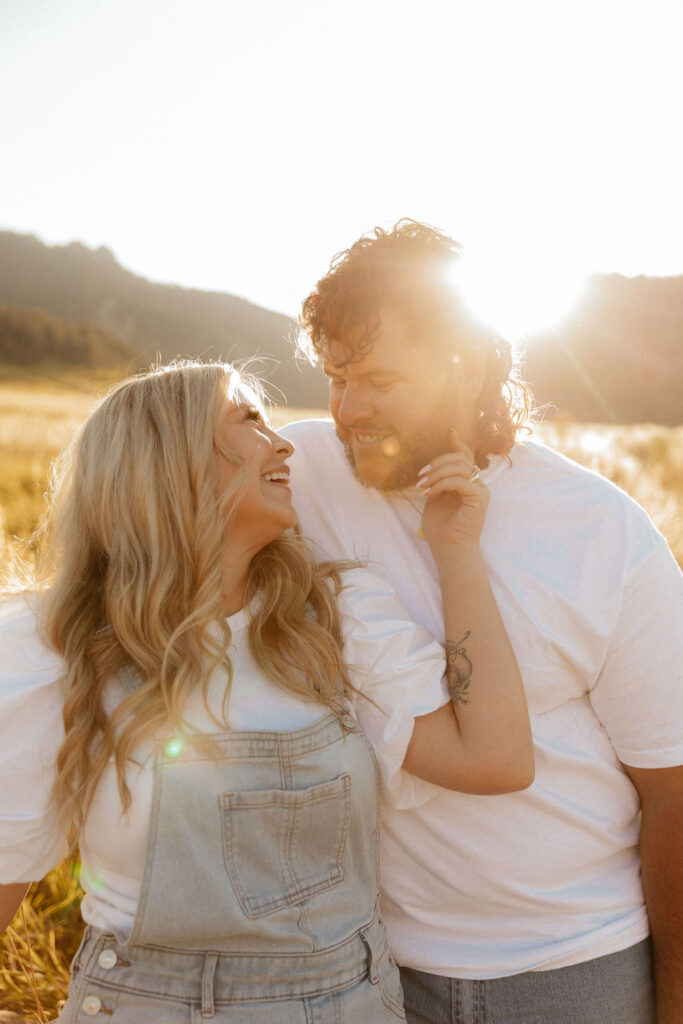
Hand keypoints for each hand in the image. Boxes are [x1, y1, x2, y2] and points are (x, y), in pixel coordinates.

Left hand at [417, 429, 488, 549]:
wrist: (448, 549)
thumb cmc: (440, 527)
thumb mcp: (435, 497)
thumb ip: (438, 480)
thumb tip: (432, 466)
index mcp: (467, 483)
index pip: (466, 457)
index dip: (458, 443)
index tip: (450, 431)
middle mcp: (477, 484)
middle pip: (460, 458)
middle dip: (438, 462)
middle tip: (421, 476)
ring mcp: (480, 491)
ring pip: (460, 466)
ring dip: (437, 473)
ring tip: (422, 486)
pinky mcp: (479, 498)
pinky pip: (459, 481)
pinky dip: (441, 484)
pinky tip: (429, 493)